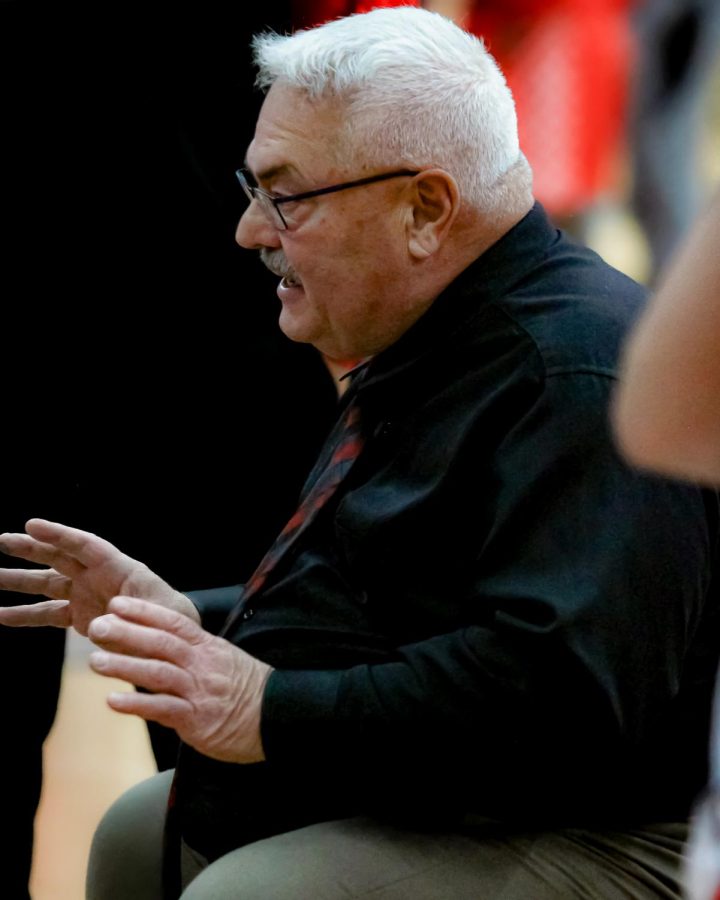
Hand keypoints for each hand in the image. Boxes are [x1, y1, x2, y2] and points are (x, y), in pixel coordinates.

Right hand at [0, 519, 198, 634]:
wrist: (174, 640)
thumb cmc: (172, 622)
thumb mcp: (160, 618)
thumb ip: (130, 621)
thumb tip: (99, 625)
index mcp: (121, 569)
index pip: (86, 545)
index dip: (60, 535)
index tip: (31, 525)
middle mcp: (99, 576)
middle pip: (61, 556)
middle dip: (33, 548)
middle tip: (4, 540)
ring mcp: (87, 594)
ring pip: (48, 582)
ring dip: (20, 580)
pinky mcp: (80, 616)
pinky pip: (48, 612)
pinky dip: (25, 615)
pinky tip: (2, 615)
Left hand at [88, 596, 271, 762]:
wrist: (278, 717)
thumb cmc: (246, 689)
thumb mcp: (224, 659)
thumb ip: (195, 651)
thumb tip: (164, 641)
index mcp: (208, 647)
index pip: (174, 622)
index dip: (144, 612)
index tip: (117, 604)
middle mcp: (202, 665)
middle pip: (161, 643)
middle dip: (127, 633)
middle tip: (97, 626)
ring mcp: (199, 692)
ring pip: (158, 673)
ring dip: (124, 666)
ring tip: (95, 662)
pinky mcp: (197, 720)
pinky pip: (163, 710)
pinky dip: (136, 705)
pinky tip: (112, 701)